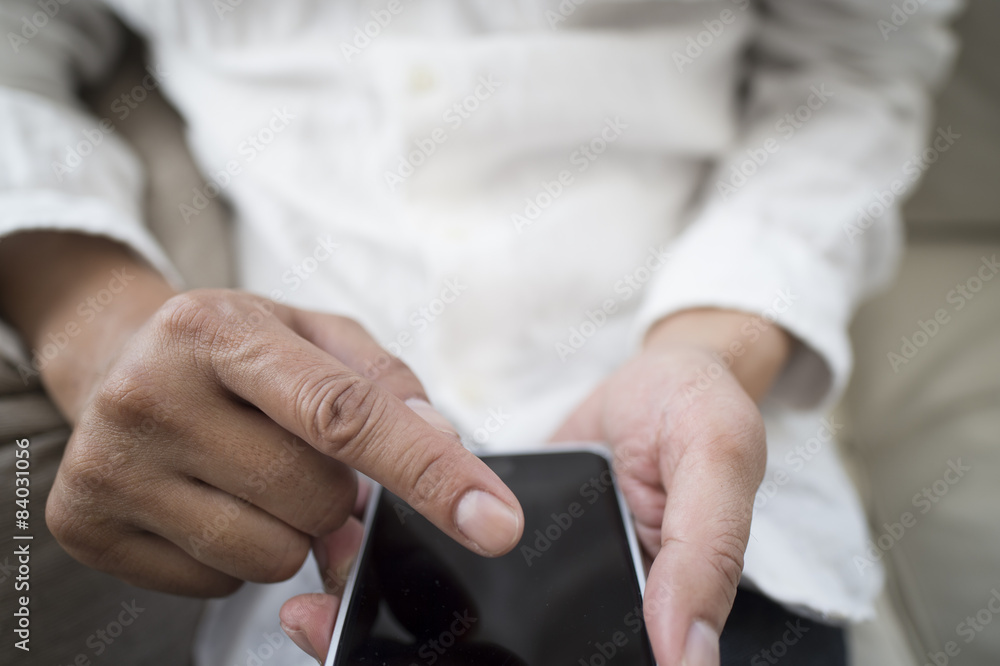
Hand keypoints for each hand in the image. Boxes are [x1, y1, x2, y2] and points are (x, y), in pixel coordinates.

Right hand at [0, 233, 522, 596]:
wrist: (116, 360)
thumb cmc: (233, 350)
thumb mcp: (314, 334)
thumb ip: (387, 384)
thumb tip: (443, 449)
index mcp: (219, 331)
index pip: (343, 413)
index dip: (428, 473)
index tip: (493, 522)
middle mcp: (150, 393)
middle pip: (315, 499)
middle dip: (336, 492)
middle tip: (298, 454)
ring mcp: (109, 465)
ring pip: (270, 555)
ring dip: (290, 528)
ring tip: (252, 474)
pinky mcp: (85, 524)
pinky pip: (215, 585)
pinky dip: (235, 554)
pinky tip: (209, 500)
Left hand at [277, 309, 789, 663]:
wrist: (659, 371)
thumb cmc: (702, 409)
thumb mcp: (718, 463)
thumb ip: (706, 553)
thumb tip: (687, 652)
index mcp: (648, 604)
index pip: (591, 664)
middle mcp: (584, 598)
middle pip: (511, 650)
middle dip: (434, 657)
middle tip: (348, 643)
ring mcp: (537, 567)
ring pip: (469, 613)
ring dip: (398, 612)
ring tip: (327, 613)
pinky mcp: (499, 528)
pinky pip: (452, 554)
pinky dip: (402, 555)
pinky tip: (353, 548)